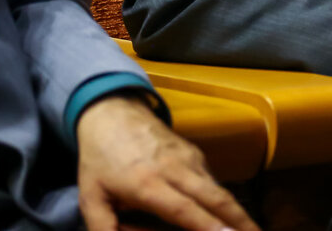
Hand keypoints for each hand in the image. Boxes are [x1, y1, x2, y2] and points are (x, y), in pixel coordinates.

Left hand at [76, 94, 259, 230]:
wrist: (112, 112)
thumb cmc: (99, 158)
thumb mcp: (91, 198)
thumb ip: (103, 227)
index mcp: (147, 184)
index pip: (183, 210)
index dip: (207, 226)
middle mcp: (175, 169)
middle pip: (215, 198)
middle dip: (240, 221)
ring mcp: (189, 158)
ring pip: (219, 190)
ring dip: (237, 214)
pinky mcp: (196, 154)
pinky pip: (212, 181)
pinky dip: (223, 202)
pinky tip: (229, 218)